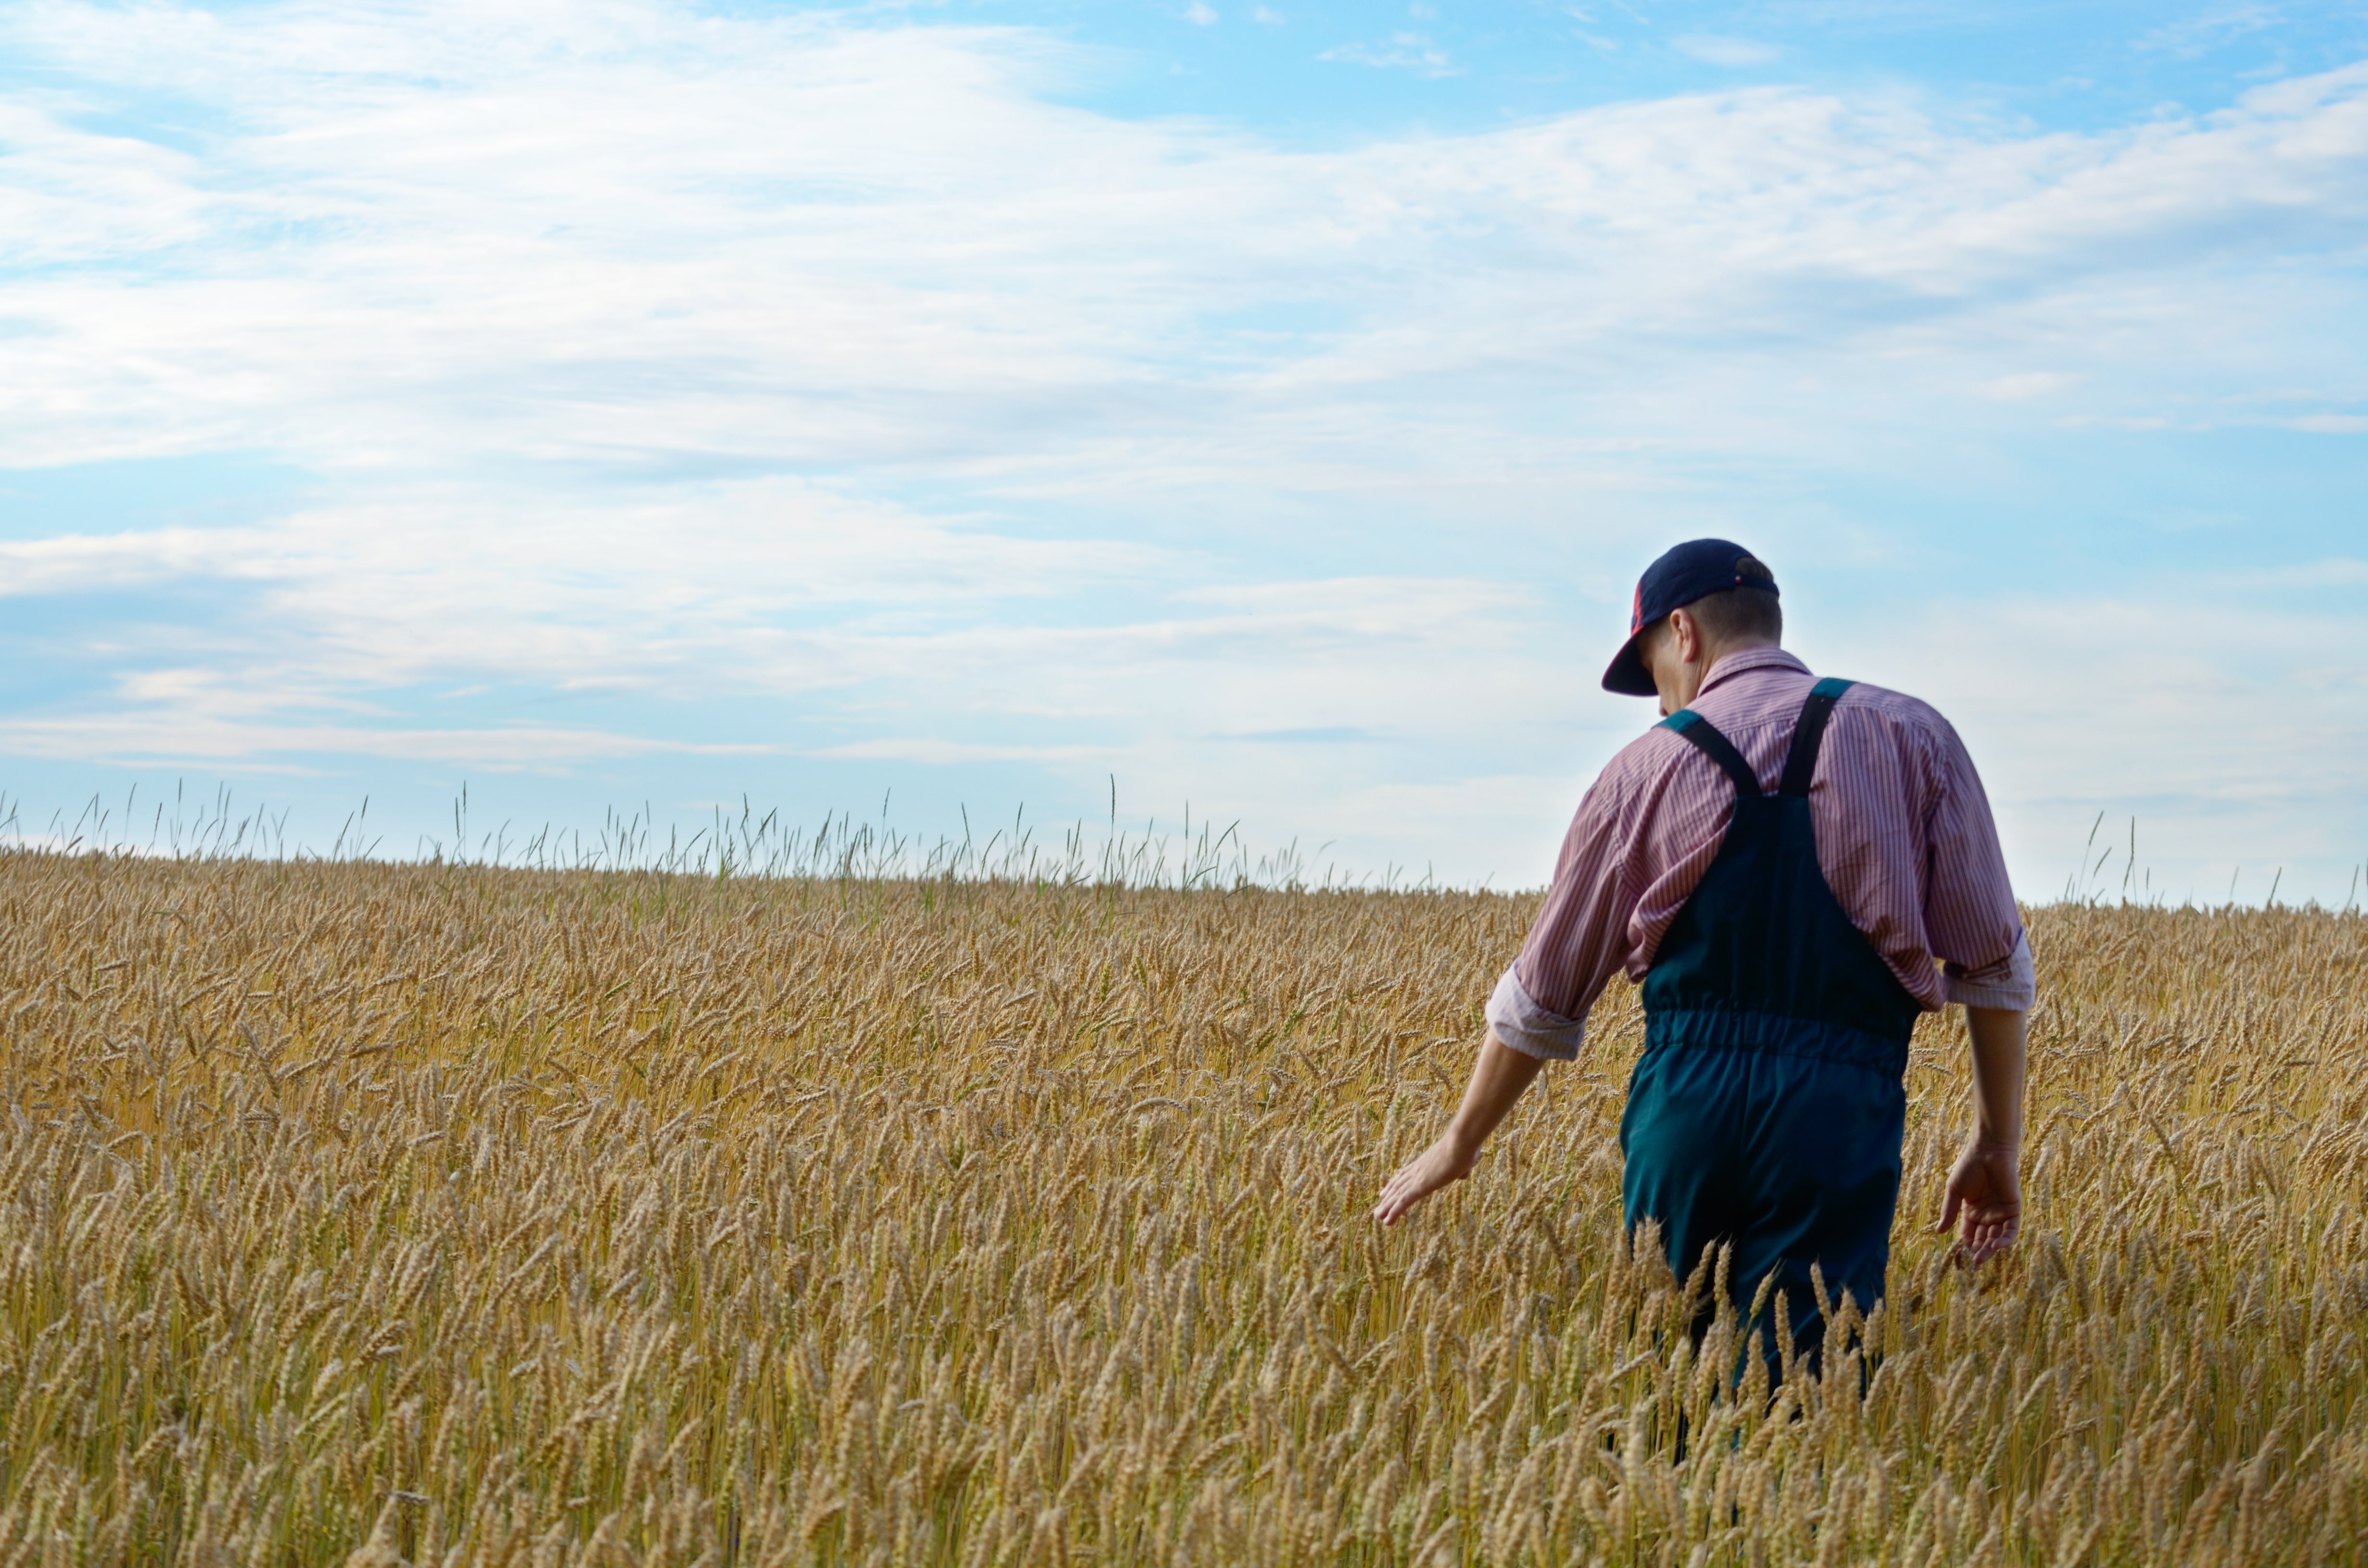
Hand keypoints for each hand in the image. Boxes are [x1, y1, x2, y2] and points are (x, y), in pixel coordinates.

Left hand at [1372, 1133, 1477, 1224]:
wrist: (1461, 1143)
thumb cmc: (1465, 1147)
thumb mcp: (1464, 1159)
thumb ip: (1462, 1168)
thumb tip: (1464, 1173)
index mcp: (1426, 1161)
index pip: (1406, 1173)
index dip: (1395, 1182)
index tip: (1386, 1190)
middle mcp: (1417, 1169)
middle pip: (1398, 1185)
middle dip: (1388, 1197)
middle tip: (1379, 1208)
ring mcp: (1418, 1177)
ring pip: (1397, 1195)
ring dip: (1387, 1207)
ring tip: (1378, 1216)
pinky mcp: (1421, 1186)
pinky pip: (1403, 1202)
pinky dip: (1394, 1212)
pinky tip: (1387, 1221)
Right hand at [1934, 1139, 2020, 1264]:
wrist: (1988, 1151)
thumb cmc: (1969, 1166)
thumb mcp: (1954, 1191)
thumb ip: (1949, 1211)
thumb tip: (1939, 1232)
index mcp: (1971, 1212)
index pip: (1968, 1235)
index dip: (1965, 1247)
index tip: (1960, 1259)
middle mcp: (1987, 1215)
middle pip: (1983, 1239)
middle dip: (1978, 1252)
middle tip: (1973, 1263)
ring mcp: (2001, 1213)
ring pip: (1997, 1237)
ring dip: (1990, 1249)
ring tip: (1982, 1257)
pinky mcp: (2014, 1209)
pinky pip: (2012, 1229)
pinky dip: (2006, 1239)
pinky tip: (1997, 1246)